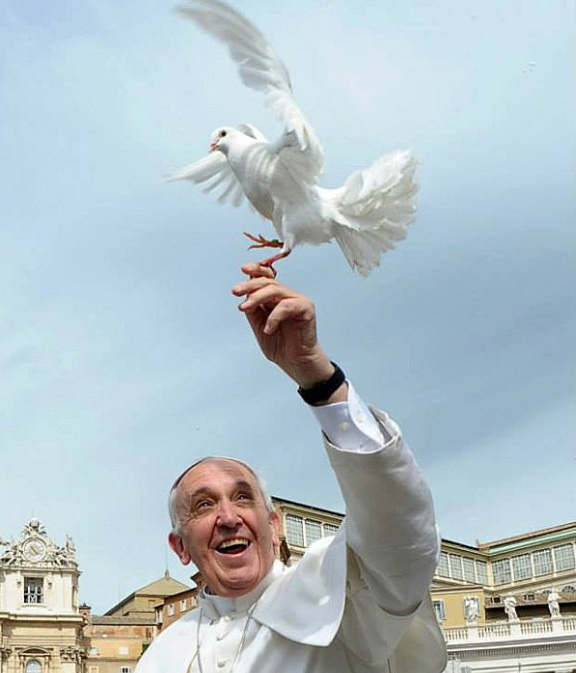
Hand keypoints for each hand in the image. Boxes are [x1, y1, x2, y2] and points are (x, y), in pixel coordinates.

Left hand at [232, 263, 335, 388]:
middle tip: (236, 291)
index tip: (243, 269)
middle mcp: (287, 296)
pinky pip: (287, 306)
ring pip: (276, 290)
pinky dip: (274, 316)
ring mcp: (298, 301)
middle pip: (268, 282)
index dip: (256, 270)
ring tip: (245, 308)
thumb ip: (253, 310)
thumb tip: (244, 296)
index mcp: (275, 298)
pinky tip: (269, 328)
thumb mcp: (259, 325)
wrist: (295, 363)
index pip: (266, 277)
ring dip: (257, 297)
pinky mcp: (306, 309)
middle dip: (250, 285)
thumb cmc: (280, 345)